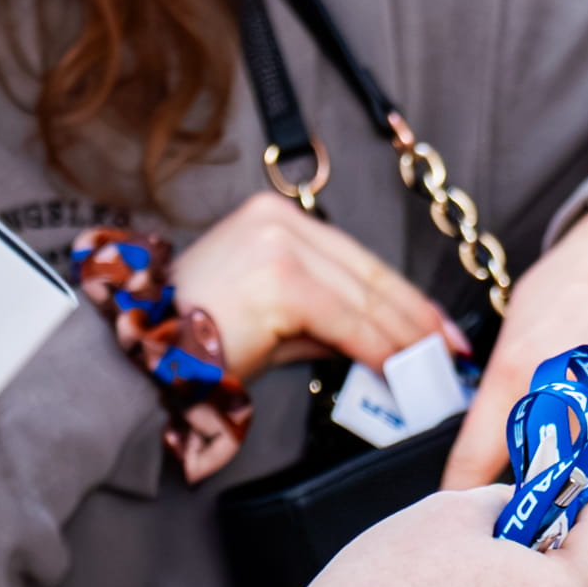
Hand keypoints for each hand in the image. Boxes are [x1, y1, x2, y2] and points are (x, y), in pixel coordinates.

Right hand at [177, 192, 460, 393]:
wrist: (139, 357)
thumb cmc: (196, 342)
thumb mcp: (271, 319)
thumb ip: (324, 320)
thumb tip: (383, 342)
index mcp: (274, 217)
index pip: (356, 259)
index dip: (404, 296)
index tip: (437, 326)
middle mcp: (278, 220)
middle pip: (367, 274)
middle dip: (415, 317)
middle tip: (448, 351)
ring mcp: (279, 246)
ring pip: (364, 299)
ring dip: (405, 338)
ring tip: (431, 367)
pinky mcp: (282, 280)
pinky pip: (348, 322)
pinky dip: (380, 348)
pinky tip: (400, 369)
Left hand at [443, 206, 587, 487]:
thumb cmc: (580, 279)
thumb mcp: (521, 318)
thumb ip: (507, 379)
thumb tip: (493, 437)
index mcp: (519, 367)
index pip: (479, 453)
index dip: (467, 486)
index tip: (461, 503)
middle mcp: (570, 388)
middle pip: (548, 472)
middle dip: (547, 472)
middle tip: (552, 456)